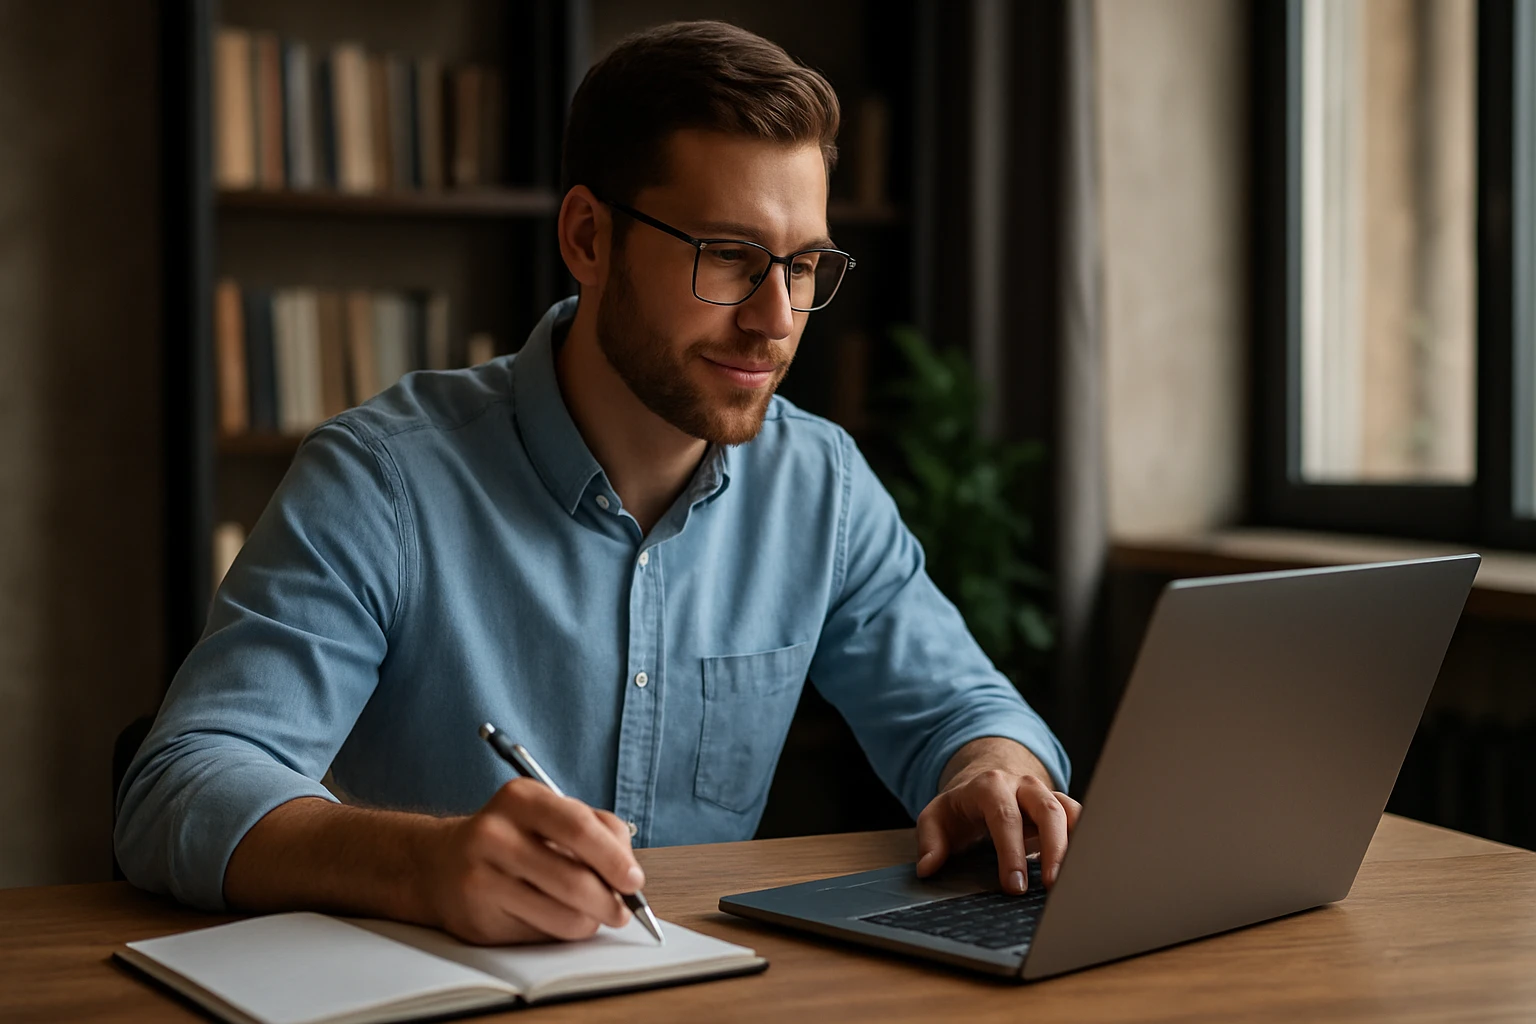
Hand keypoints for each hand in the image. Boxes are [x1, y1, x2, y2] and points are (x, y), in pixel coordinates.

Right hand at [425, 778, 643, 943]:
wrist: (439, 864)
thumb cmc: (512, 837)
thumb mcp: (550, 813)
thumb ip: (597, 829)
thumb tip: (629, 873)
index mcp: (521, 798)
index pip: (579, 828)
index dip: (614, 859)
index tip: (634, 881)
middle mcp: (495, 834)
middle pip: (574, 880)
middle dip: (610, 902)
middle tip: (623, 910)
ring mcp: (482, 878)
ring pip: (562, 916)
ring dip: (589, 922)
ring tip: (591, 915)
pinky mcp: (478, 919)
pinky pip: (540, 936)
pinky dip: (559, 932)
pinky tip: (553, 918)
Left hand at [915, 768, 1080, 893]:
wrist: (984, 782)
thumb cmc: (961, 808)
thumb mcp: (935, 818)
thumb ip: (930, 841)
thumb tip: (928, 867)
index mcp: (990, 786)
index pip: (1004, 818)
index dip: (1011, 853)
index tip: (1014, 886)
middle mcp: (1023, 785)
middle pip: (1047, 811)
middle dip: (1053, 850)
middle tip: (1051, 887)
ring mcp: (1045, 794)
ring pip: (1071, 813)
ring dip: (1076, 846)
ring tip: (1076, 881)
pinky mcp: (1061, 807)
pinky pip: (1081, 820)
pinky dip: (1086, 843)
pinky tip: (1084, 871)